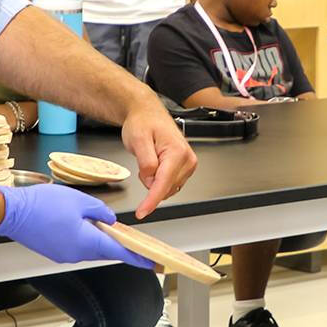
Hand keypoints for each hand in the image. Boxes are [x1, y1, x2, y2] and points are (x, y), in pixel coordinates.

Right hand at [0, 183, 152, 266]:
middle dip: (118, 246)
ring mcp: (64, 256)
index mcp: (86, 242)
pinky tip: (85, 227)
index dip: (136, 257)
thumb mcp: (79, 200)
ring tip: (106, 228)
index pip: (117, 252)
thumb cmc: (42, 205)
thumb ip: (100, 211)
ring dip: (100, 241)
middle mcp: (76, 254)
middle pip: (104, 251)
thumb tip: (110, 220)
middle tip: (133, 241)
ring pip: (90, 249)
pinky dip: (86, 239)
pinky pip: (77, 247)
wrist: (12, 213)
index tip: (150, 262)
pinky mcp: (55, 252)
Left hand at [121, 103, 197, 218]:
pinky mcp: (185, 168)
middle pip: (166, 188)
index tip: (142, 212)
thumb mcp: (138, 139)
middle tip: (142, 160)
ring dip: (153, 181)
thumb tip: (151, 181)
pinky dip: (158, 180)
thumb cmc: (143, 122)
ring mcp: (188, 164)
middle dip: (149, 182)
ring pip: (168, 188)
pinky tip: (154, 165)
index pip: (163, 184)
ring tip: (148, 159)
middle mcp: (187, 159)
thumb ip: (146, 162)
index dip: (151, 201)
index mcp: (177, 152)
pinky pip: (169, 184)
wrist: (148, 114)